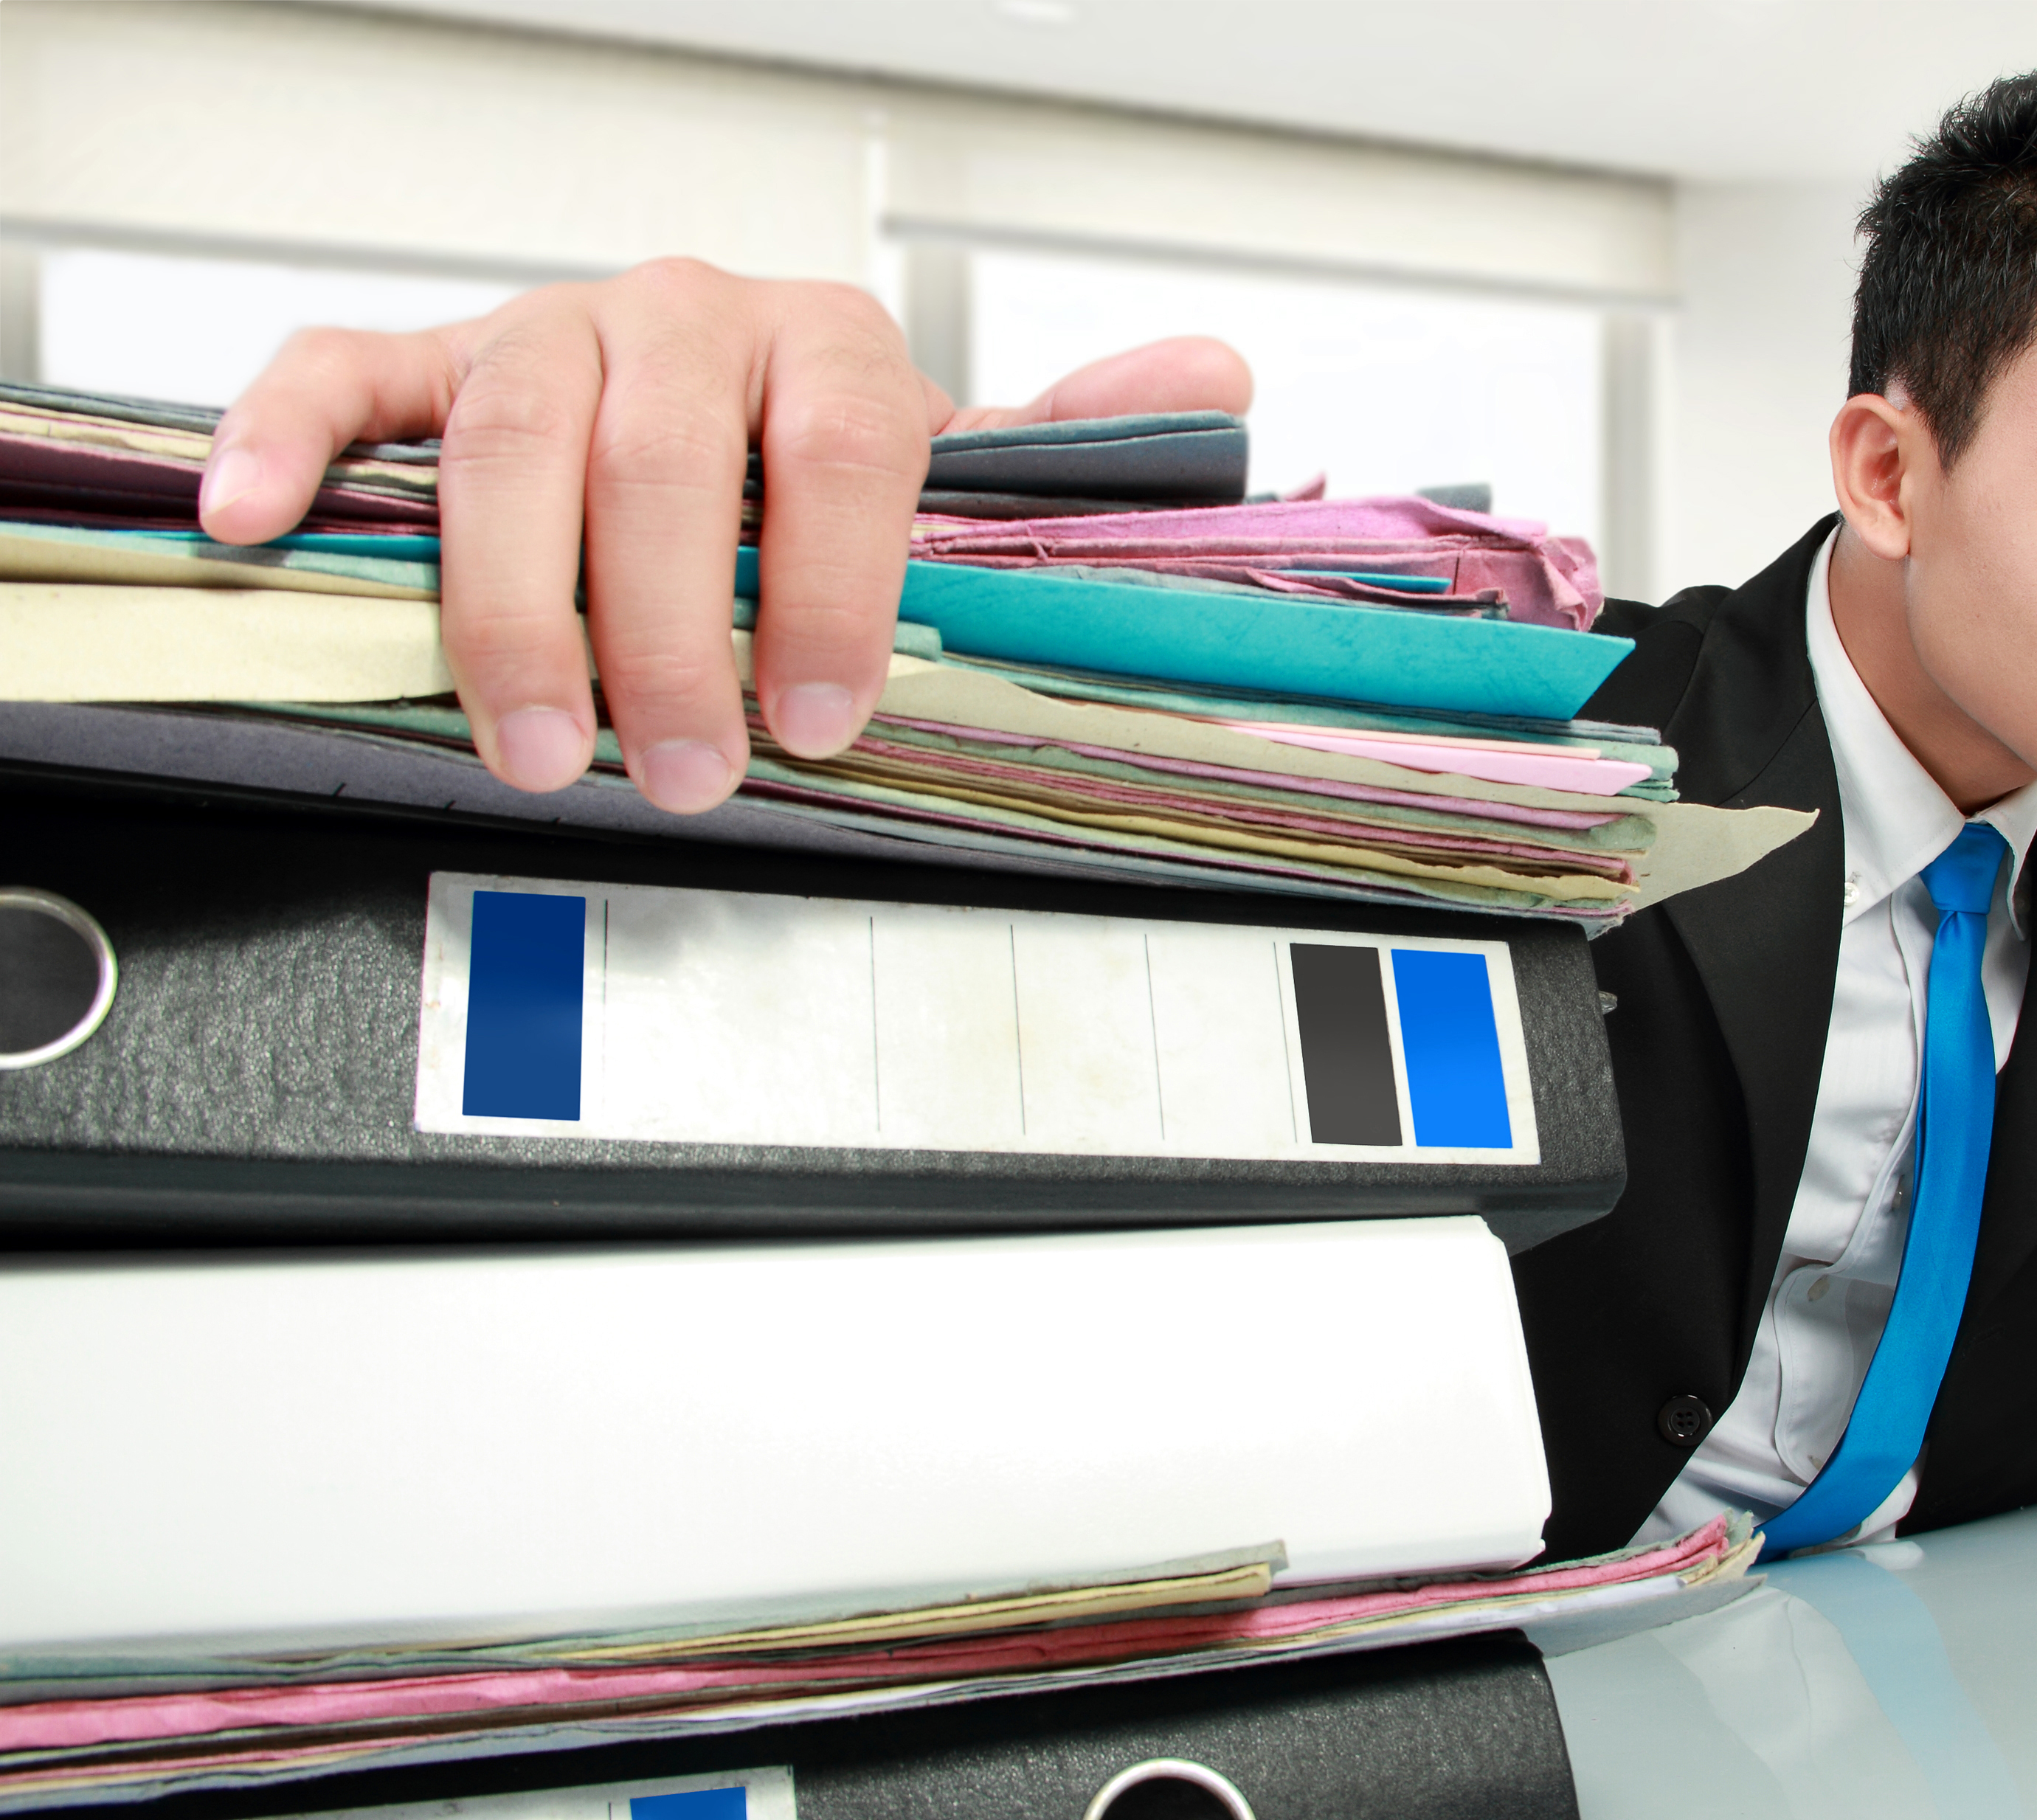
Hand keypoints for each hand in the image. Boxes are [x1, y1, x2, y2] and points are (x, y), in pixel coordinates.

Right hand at [198, 258, 1250, 810]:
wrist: (718, 407)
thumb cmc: (823, 471)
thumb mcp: (957, 473)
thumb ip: (1058, 453)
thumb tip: (1214, 390)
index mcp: (829, 346)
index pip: (845, 449)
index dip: (836, 586)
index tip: (826, 716)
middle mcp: (689, 318)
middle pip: (665, 452)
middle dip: (675, 627)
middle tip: (688, 765)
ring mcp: (546, 333)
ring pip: (511, 433)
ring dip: (519, 597)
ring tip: (542, 737)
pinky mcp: (421, 362)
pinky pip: (339, 378)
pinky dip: (288, 442)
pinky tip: (261, 525)